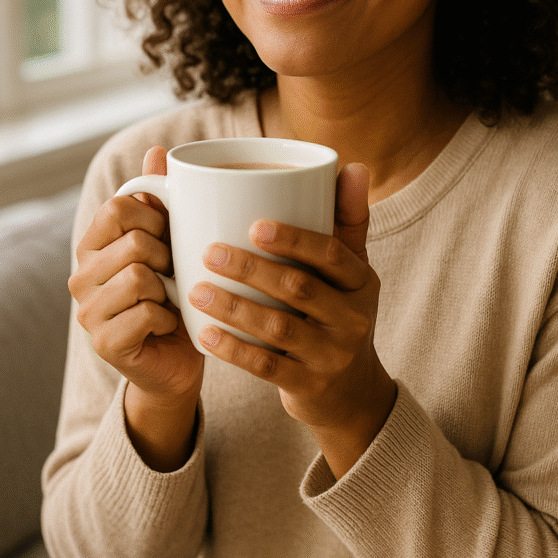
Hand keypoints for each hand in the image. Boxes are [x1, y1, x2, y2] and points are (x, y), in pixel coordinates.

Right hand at [69, 146, 203, 404]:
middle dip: (168, 258)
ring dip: (170, 289)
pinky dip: (169, 318)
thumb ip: (160, 198)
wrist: (179, 358)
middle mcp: (81, 276)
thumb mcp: (171, 240)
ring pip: (140, 277)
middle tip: (174, 276)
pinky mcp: (104, 342)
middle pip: (135, 242)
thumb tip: (158, 150)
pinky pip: (146, 312)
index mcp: (93, 244)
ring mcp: (87, 312)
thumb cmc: (177, 293)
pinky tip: (168, 325)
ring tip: (171, 299)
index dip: (156, 217)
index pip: (119, 207)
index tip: (169, 236)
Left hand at [189, 163, 395, 476]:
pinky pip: (266, 366)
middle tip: (210, 252)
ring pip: (278, 327)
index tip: (254, 223)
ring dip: (234, 308)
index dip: (294, 238)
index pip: (331, 254)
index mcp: (361, 280)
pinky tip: (204, 334)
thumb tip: (351, 165)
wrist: (351, 391)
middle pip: (299, 288)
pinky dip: (233, 350)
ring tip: (196, 290)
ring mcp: (332, 355)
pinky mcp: (308, 385)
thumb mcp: (352, 270)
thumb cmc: (340, 312)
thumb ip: (348, 220)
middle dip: (251, 269)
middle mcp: (353, 317)